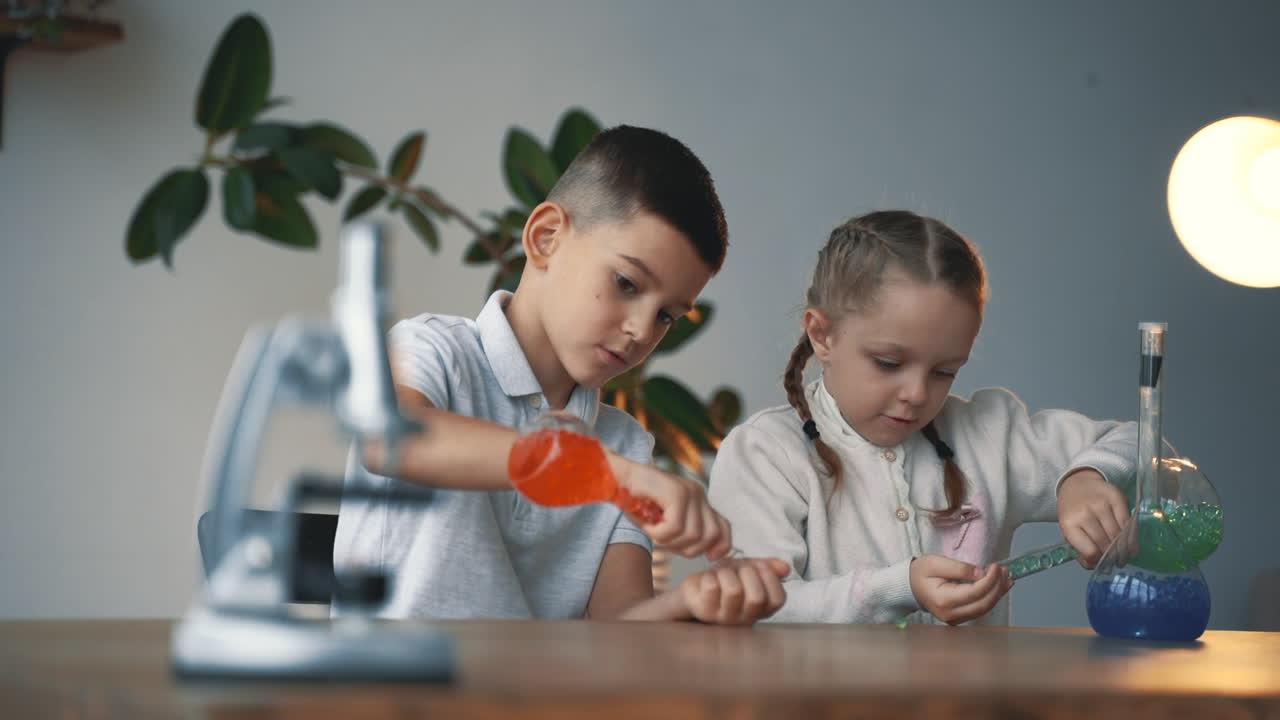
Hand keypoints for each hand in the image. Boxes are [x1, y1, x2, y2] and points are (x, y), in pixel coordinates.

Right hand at [609, 453, 732, 559]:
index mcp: (699, 500)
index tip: (709, 556)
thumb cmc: (636, 501)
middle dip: (687, 549)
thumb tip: (709, 554)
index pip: (723, 527)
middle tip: (665, 541)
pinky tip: (647, 525)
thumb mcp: (665, 519)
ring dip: (668, 541)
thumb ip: (686, 531)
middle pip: (710, 536)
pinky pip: (675, 528)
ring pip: (692, 535)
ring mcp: (689, 491)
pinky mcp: (677, 493)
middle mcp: (698, 493)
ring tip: (653, 530)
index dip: (720, 546)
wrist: (615, 476)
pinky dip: (658, 534)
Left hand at [678, 557, 789, 624]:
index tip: (760, 567)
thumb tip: (786, 567)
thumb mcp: (748, 569)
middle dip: (749, 573)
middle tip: (740, 570)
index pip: (778, 599)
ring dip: (727, 573)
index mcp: (760, 610)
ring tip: (723, 574)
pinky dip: (710, 575)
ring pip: (733, 591)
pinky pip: (712, 587)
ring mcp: (724, 618)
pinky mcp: (704, 611)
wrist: (696, 589)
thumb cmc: (725, 580)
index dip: (770, 578)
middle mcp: (744, 618)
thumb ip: (767, 567)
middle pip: (756, 597)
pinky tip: (708, 579)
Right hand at [909, 554, 1011, 624]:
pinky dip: (992, 597)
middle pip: (983, 603)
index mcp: (943, 600)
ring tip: (1005, 576)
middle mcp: (950, 614)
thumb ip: (959, 568)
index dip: (989, 579)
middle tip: (1004, 570)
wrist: (910, 586)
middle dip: (997, 586)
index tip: (996, 566)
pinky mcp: (960, 618)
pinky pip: (980, 609)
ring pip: (985, 608)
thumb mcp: (936, 562)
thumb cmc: (921, 572)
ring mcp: (955, 619)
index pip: (974, 592)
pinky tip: (999, 586)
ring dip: (998, 592)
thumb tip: (981, 573)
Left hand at [1057, 469, 1128, 568]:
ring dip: (1124, 549)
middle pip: (1105, 543)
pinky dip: (1131, 537)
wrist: (1078, 483)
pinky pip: (1128, 522)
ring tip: (1125, 557)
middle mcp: (1084, 513)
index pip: (1089, 550)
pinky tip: (1131, 545)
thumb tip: (1093, 566)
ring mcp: (1101, 504)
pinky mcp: (1116, 498)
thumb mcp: (1069, 529)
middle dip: (1113, 557)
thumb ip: (1080, 548)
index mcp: (1069, 523)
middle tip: (1118, 563)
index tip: (1103, 565)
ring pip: (1118, 534)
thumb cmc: (1074, 511)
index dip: (1098, 560)